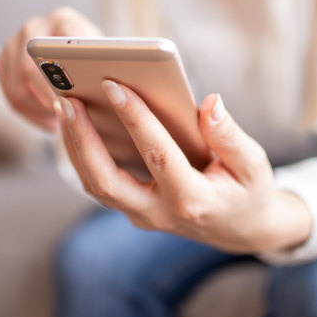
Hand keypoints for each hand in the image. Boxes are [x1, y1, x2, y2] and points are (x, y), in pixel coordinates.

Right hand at [0, 7, 102, 130]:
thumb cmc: (103, 58)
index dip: (56, 76)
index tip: (68, 99)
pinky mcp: (3, 61)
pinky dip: (30, 113)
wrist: (82, 52)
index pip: (55, 45)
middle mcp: (34, 27)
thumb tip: (113, 86)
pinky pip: (10, 95)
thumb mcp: (110, 58)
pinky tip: (51, 123)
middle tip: (63, 118)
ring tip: (61, 124)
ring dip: (38, 109)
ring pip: (16, 86)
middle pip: (27, 67)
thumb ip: (108, 66)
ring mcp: (13, 43)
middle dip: (45, 97)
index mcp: (63, 20)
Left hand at [55, 80, 313, 253]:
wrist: (241, 230)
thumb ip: (230, 136)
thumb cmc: (248, 191)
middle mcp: (160, 213)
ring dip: (76, 146)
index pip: (158, 155)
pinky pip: (101, 184)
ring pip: (96, 185)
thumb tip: (209, 101)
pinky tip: (76, 124)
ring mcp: (143, 216)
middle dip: (84, 140)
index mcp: (193, 200)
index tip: (116, 85)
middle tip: (68, 100)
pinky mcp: (134, 210)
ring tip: (63, 105)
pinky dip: (84, 155)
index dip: (136, 119)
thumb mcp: (252, 164)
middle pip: (107, 181)